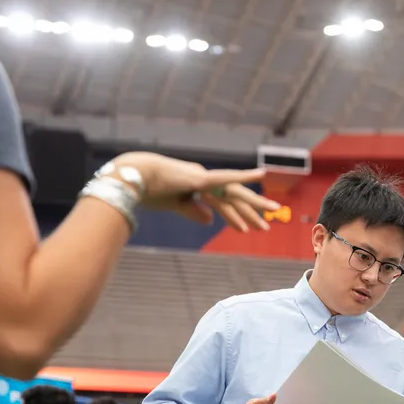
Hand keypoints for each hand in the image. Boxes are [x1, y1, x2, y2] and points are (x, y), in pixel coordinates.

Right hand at [112, 152, 280, 232]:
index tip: (247, 229)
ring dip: (253, 206)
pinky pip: (225, 180)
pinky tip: (260, 175)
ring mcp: (203, 178)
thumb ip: (193, 211)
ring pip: (234, 193)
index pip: (222, 202)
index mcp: (197, 186)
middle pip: (233, 197)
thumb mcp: (175, 206)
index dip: (235, 215)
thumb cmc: (148, 190)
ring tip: (271, 216)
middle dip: (251, 212)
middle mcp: (204, 180)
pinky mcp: (200, 179)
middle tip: (267, 227)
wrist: (131, 178)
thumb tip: (211, 221)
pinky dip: (243, 178)